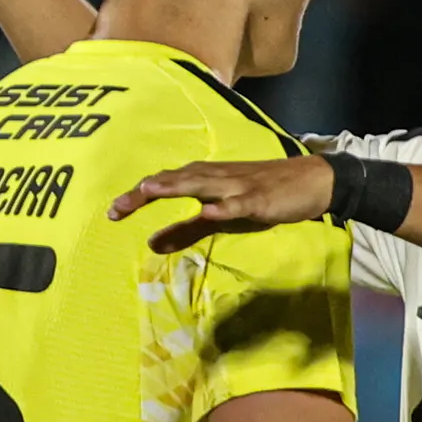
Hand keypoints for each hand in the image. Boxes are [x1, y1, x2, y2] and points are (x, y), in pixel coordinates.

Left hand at [111, 155, 334, 253]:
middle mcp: (214, 177)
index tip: (112, 213)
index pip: (163, 184)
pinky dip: (224, 206)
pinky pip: (238, 203)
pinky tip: (210, 211)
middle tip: (117, 208)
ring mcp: (236, 186)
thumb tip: (150, 243)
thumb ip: (185, 229)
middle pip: (174, 181)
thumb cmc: (259, 197)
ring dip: (176, 186)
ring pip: (202, 184)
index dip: (137, 197)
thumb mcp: (219, 217)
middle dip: (145, 192)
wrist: (308, 182)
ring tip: (151, 191)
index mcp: (203, 179)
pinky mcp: (258, 199)